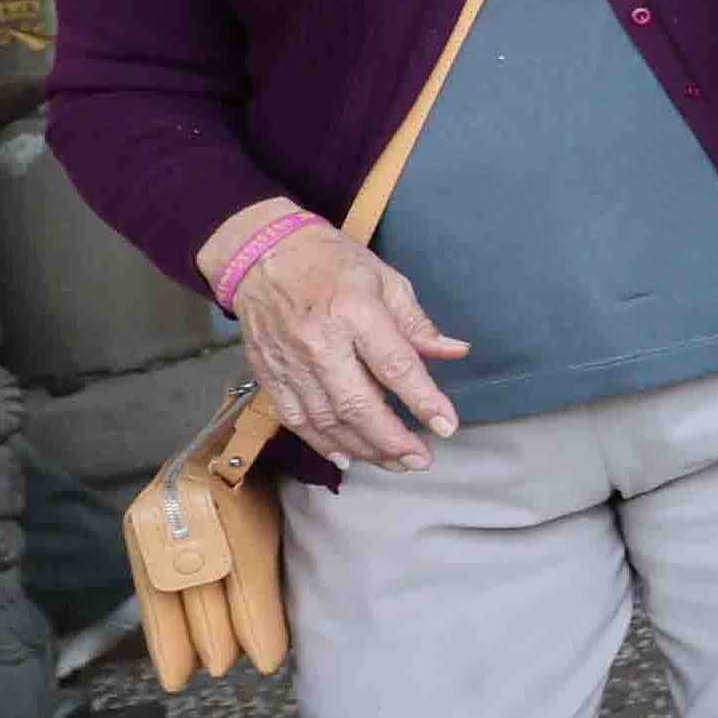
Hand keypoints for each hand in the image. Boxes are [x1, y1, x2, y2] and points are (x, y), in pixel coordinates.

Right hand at [234, 224, 469, 468]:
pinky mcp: (270, 375)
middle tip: (422, 459)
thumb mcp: (384, 279)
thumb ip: (417, 323)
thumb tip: (456, 351)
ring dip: (365, 449)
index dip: (423, 400)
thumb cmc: (330, 262)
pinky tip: (348, 458)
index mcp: (354, 311)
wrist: (261, 254)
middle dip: (393, 440)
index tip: (446, 425)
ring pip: (328, 420)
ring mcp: (290, 362)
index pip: (395, 365)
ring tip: (396, 463)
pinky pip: (296, 420)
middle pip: (358, 404)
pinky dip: (322, 444)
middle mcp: (319, 342)